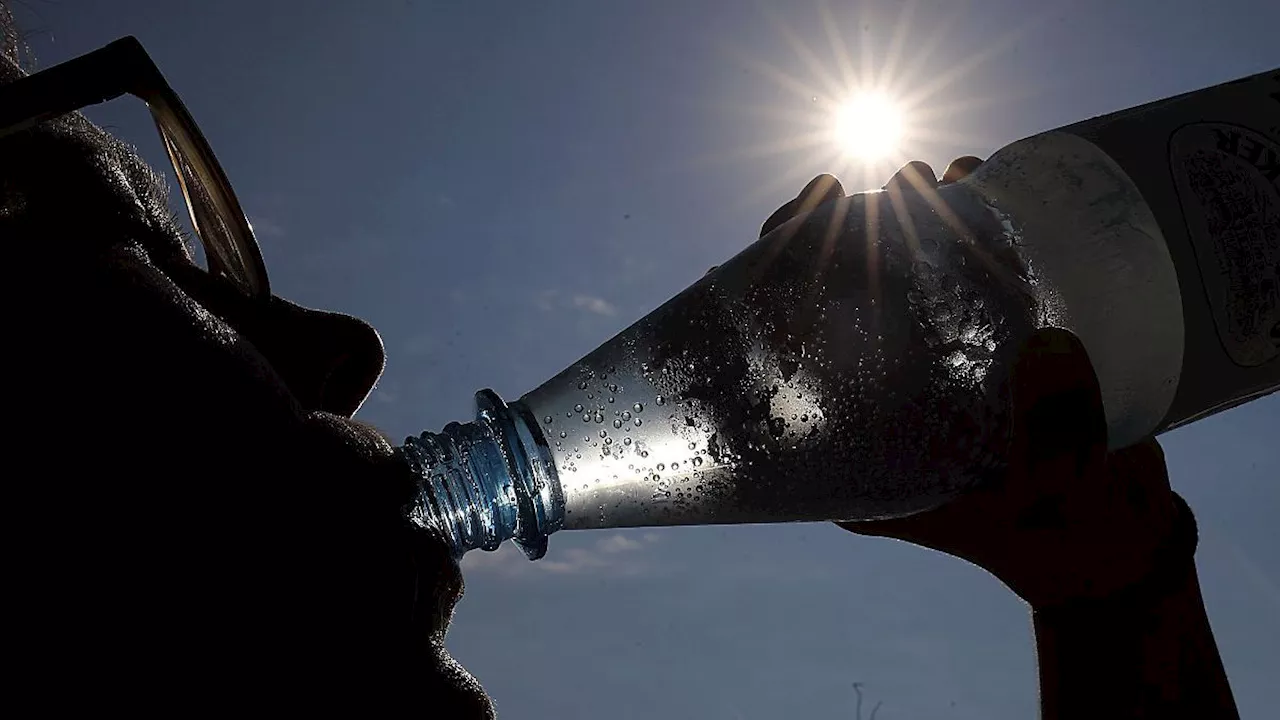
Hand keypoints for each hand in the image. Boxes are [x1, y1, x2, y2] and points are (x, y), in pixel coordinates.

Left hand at [763, 160, 1183, 608]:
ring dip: (906, 219)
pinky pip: (949, 277)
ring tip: (935, 176)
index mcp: (853, 451)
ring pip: (890, 279)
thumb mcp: (1052, 499)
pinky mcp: (971, 351)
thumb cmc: (1064, 533)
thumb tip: (1051, 347)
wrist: (1112, 535)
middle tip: (901, 182)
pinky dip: (959, 227)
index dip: (781, 272)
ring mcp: (921, 373)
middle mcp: (874, 405)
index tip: (808, 210)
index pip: (785, 351)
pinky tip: (975, 183)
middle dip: (851, 230)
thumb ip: (1054, 440)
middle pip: (831, 301)